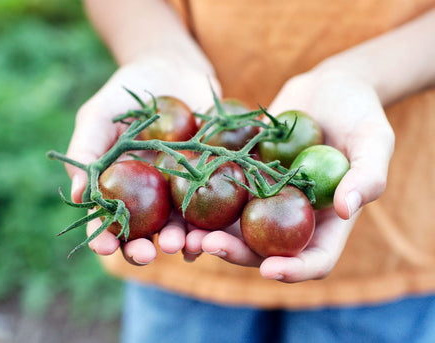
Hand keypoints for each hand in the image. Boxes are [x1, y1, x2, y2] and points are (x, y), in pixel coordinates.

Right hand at [65, 55, 219, 264]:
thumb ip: (86, 150)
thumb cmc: (129, 90)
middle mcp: (147, 194)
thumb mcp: (100, 114)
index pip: (106, 219)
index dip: (102, 237)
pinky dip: (209, 223)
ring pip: (177, 226)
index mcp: (117, 185)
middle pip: (141, 232)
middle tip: (147, 255)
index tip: (104, 248)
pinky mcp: (210, 179)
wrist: (175, 68)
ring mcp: (179, 189)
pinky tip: (209, 232)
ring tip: (181, 246)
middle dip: (141, 249)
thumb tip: (77, 197)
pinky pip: (211, 206)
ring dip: (178, 242)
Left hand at [185, 68, 394, 281]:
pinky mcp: (245, 175)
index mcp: (327, 221)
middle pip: (264, 249)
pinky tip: (177, 199)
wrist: (327, 87)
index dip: (294, 271)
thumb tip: (346, 208)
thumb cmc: (359, 112)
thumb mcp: (374, 138)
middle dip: (235, 252)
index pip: (314, 260)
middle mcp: (293, 216)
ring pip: (236, 226)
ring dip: (209, 234)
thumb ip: (367, 174)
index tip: (269, 270)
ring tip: (183, 233)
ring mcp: (266, 197)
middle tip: (207, 245)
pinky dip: (201, 200)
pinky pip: (223, 193)